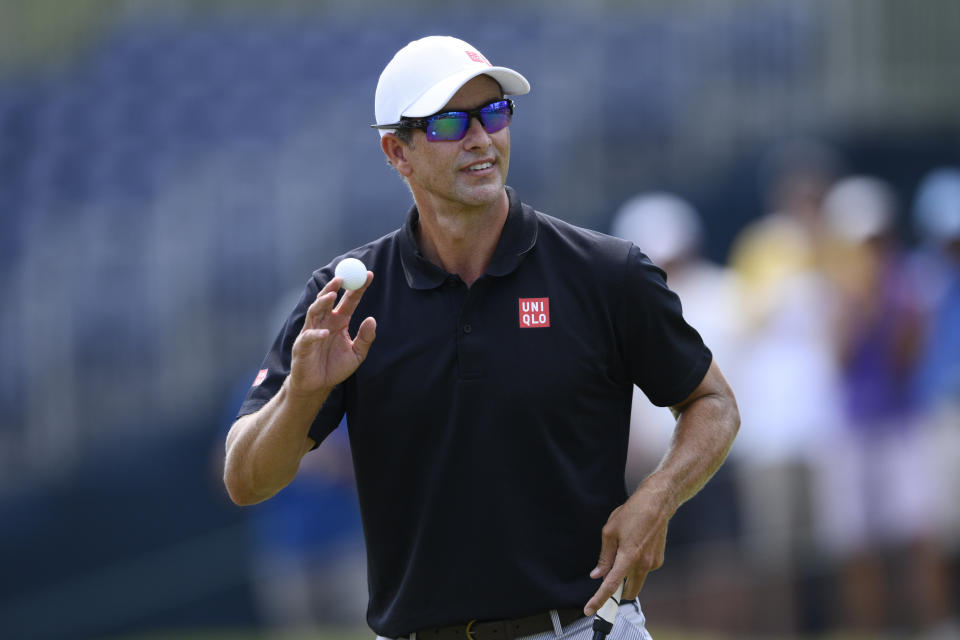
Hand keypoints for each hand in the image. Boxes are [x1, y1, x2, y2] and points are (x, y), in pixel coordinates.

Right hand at [288, 272, 376, 396]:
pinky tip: (325, 334)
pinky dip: (316, 335)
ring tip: (332, 294)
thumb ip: (366, 338)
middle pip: (328, 299)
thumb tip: (372, 319)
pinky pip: (309, 337)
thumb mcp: (357, 354)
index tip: (369, 275)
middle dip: (335, 286)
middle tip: (344, 277)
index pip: (349, 300)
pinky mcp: (303, 346)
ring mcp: (312, 331)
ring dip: (322, 302)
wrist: (318, 386)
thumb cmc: (335, 367)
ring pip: (315, 311)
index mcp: (339, 321)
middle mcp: (325, 322)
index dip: (358, 287)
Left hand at [583, 489, 670, 615]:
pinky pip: (643, 570)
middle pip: (629, 591)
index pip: (611, 585)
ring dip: (627, 575)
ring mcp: (653, 564)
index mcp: (628, 557)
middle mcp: (643, 564)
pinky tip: (635, 546)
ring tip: (623, 549)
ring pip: (636, 580)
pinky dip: (635, 566)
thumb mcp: (610, 532)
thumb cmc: (632, 513)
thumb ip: (604, 557)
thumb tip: (597, 574)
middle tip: (608, 579)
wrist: (657, 504)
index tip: (590, 609)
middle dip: (618, 591)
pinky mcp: (658, 560)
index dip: (599, 599)